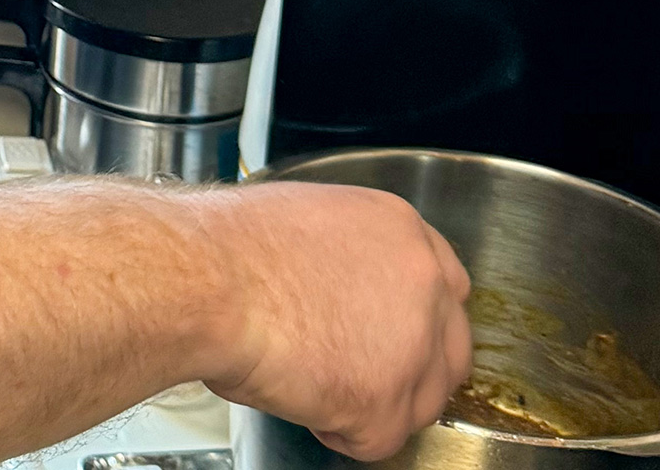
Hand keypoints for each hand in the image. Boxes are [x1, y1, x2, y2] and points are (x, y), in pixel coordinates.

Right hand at [200, 182, 472, 461]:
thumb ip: (349, 253)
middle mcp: (421, 280)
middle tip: (357, 367)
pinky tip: (303, 397)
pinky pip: (377, 439)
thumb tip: (344, 285)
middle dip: (409, 367)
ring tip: (315, 379)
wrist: (208, 278)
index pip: (445, 282)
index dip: (416, 316)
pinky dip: (339, 431)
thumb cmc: (229, 247)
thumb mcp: (306, 219)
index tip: (390, 330)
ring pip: (422, 400)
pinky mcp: (386, 400)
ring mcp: (413, 343)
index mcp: (398, 228)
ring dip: (374, 401)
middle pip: (450, 347)